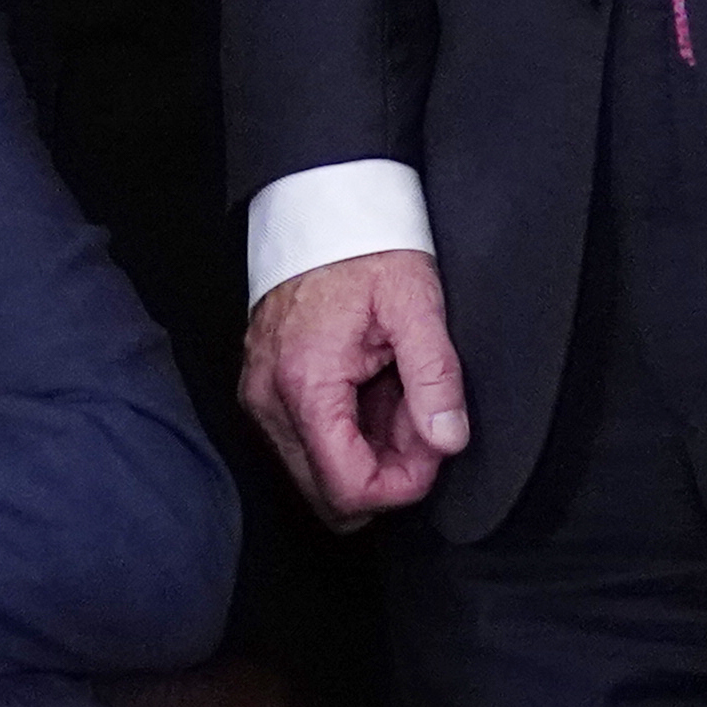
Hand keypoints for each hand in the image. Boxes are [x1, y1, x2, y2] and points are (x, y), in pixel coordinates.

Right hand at [241, 248, 469, 524]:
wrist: (320, 212)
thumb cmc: (365, 250)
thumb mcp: (416, 305)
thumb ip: (435, 377)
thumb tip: (447, 440)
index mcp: (305, 381)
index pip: (347, 489)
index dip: (402, 485)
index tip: (433, 446)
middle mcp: (269, 398)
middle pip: (326, 494)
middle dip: (385, 473)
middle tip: (419, 422)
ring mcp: (260, 396)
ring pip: (315, 474)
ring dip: (366, 455)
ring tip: (397, 400)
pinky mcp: (263, 389)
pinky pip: (303, 444)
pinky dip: (345, 436)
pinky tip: (372, 396)